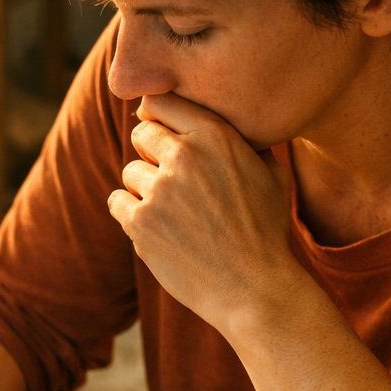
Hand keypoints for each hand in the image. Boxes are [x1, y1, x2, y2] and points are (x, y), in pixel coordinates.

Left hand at [107, 93, 296, 332]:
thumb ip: (249, 140)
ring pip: (130, 171)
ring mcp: (159, 190)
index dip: (158, 114)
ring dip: (144, 188)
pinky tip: (157, 228)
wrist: (254, 289)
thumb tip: (238, 115)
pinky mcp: (140, 223)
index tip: (160, 128)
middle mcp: (184, 156)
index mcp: (215, 136)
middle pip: (142, 132)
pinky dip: (131, 214)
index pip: (162, 101)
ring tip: (173, 213)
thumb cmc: (266, 232)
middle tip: (171, 178)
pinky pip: (118, 202)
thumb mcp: (272, 174)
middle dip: (153, 152)